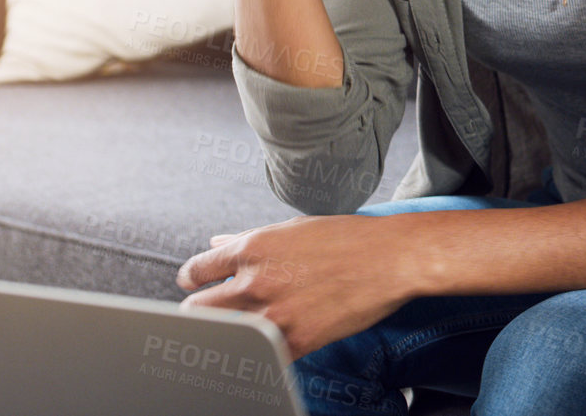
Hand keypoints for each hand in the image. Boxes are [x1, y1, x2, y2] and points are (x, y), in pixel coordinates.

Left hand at [176, 213, 417, 359]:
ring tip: (239, 329)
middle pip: (196, 310)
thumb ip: (249, 239)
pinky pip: (259, 356)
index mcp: (251, 249)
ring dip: (226, 334)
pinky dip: (258, 353)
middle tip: (213, 312)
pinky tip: (266, 346)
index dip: (192, 280)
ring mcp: (273, 315)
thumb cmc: (348, 239)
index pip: (195, 271)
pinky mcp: (296, 341)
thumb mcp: (294, 229)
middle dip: (200, 311)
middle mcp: (254, 282)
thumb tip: (217, 243)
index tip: (197, 285)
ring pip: (221, 336)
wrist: (392, 259)